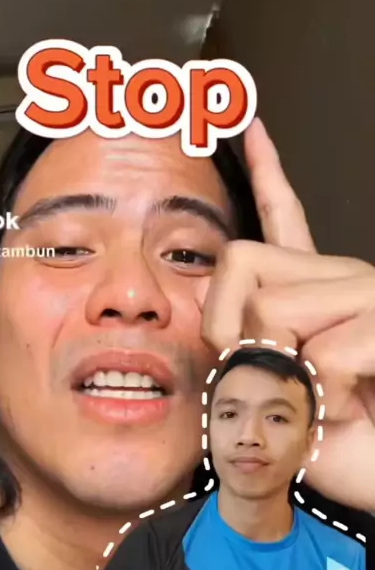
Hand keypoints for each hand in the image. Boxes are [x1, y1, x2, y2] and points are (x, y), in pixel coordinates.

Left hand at [197, 118, 374, 512]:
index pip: (284, 214)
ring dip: (281, 369)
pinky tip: (353, 399)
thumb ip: (236, 347)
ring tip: (322, 395)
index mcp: (311, 285)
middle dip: (234, 332)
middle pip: (242, 265)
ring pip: (272, 308)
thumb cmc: (327, 443)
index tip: (251, 127)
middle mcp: (341, 275)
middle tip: (276, 377)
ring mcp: (367, 291)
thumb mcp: (262, 391)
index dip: (265, 169)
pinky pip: (320, 348)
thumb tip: (211, 308)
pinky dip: (322, 392)